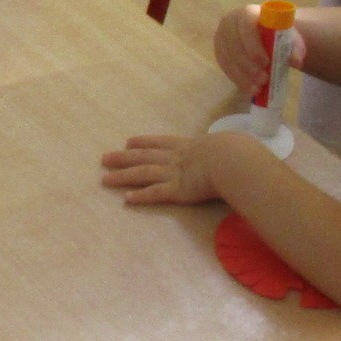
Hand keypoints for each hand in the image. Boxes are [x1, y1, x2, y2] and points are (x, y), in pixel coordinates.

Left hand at [100, 133, 220, 204]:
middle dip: (123, 158)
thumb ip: (222, 149)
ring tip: (105, 179)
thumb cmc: (236, 151)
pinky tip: (126, 199)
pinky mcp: (177, 190)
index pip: (160, 142)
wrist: (232, 159)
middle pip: (144, 156)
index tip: (128, 142)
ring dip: (122, 176)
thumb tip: (232, 149)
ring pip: (142, 174)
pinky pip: (155, 193)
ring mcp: (174, 174)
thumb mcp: (226, 144)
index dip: (143, 142)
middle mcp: (176, 158)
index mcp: (188, 145)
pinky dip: (140, 196)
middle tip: (104, 158)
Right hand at [213, 3, 302, 98]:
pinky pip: (225, 68)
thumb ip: (295, 46)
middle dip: (249, 66)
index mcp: (247, 13)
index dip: (253, 45)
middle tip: (264, 80)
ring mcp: (221, 39)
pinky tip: (249, 88)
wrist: (263, 31)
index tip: (266, 62)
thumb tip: (296, 62)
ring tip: (258, 88)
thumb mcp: (288, 35)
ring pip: (228, 59)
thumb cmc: (275, 32)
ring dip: (243, 76)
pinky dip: (238, 79)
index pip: (246, 26)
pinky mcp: (219, 52)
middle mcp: (229, 23)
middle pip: (235, 45)